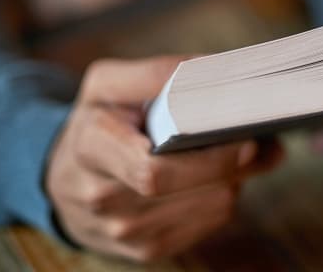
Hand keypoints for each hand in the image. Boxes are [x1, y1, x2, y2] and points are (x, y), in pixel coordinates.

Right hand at [46, 56, 281, 261]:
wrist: (63, 180)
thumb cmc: (96, 123)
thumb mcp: (106, 85)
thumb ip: (156, 73)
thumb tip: (215, 72)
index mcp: (90, 148)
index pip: (152, 170)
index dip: (205, 158)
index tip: (241, 135)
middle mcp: (102, 197)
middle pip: (187, 189)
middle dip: (230, 163)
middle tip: (259, 138)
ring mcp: (124, 231)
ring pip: (209, 206)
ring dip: (234, 177)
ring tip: (243, 149)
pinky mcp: (147, 251)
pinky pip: (209, 222)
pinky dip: (224, 195)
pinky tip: (220, 175)